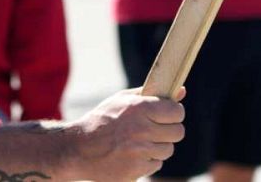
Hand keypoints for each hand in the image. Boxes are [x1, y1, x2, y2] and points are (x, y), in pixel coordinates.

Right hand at [69, 88, 185, 180]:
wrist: (78, 149)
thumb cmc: (102, 120)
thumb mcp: (122, 100)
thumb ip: (152, 94)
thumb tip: (181, 91)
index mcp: (139, 108)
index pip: (177, 112)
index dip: (174, 113)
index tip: (168, 115)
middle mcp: (141, 129)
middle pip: (178, 132)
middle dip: (169, 130)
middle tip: (156, 130)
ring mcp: (139, 151)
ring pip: (168, 149)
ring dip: (158, 146)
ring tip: (141, 142)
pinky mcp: (136, 169)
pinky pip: (156, 164)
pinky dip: (148, 160)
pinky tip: (133, 154)